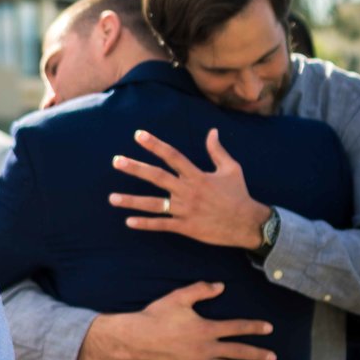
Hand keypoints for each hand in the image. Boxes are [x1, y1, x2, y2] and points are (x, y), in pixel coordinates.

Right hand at [80, 282, 275, 359]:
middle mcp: (207, 348)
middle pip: (238, 352)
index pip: (236, 327)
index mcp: (207, 328)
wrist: (137, 339)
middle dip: (257, 354)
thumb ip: (201, 290)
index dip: (254, 327)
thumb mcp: (178, 297)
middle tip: (273, 358)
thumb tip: (221, 285)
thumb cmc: (156, 316)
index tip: (269, 328)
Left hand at [109, 129, 270, 248]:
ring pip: (154, 204)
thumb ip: (217, 151)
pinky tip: (128, 222)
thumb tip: (212, 132)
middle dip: (136, 168)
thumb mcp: (231, 168)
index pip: (172, 156)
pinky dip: (145, 224)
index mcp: (197, 175)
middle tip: (116, 161)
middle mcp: (188, 190)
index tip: (138, 135)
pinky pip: (162, 225)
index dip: (155, 144)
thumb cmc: (238, 194)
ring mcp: (185, 209)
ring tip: (112, 198)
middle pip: (157, 177)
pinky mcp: (186, 227)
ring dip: (131, 201)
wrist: (248, 223)